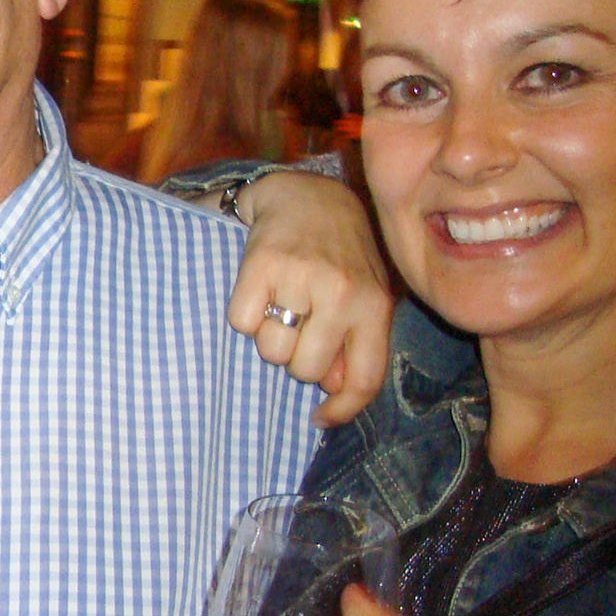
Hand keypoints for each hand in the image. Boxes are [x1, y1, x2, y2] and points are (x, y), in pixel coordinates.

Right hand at [226, 171, 392, 426]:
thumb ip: (358, 343)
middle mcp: (342, 294)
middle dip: (296, 358)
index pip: (364, 379)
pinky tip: (259, 291)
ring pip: (272, 350)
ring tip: (279, 308)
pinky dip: (243, 314)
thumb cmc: (339, 256)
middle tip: (298, 330)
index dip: (341, 410)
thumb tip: (333, 389)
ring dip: (269, 337)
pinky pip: (241, 322)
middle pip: (305, 370)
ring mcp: (302, 278)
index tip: (319, 418)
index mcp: (374, 307)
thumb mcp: (364, 297)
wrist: (307, 197)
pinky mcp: (262, 264)